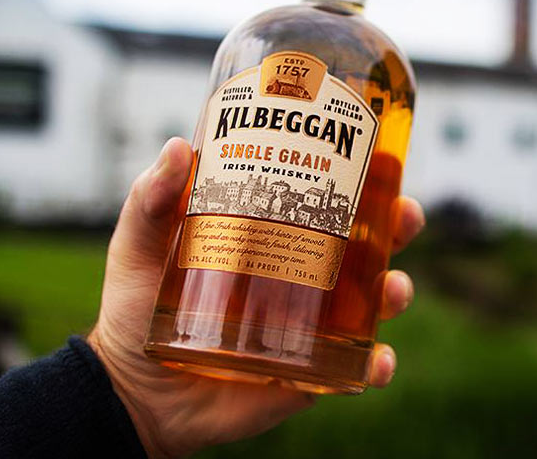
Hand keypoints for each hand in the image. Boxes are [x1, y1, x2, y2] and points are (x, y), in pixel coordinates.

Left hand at [88, 138, 422, 457]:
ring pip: (372, 303)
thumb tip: (180, 146)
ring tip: (394, 289)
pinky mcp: (307, 373)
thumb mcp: (138, 244)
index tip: (385, 156)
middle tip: (406, 216)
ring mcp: (308, 324)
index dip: (366, 177)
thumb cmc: (135, 307)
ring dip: (396, 290)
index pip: (327, 197)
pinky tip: (378, 362)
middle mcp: (300, 273)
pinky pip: (353, 369)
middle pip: (367, 243)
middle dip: (398, 226)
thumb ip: (151, 199)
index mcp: (272, 233)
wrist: (130, 390)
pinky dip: (376, 365)